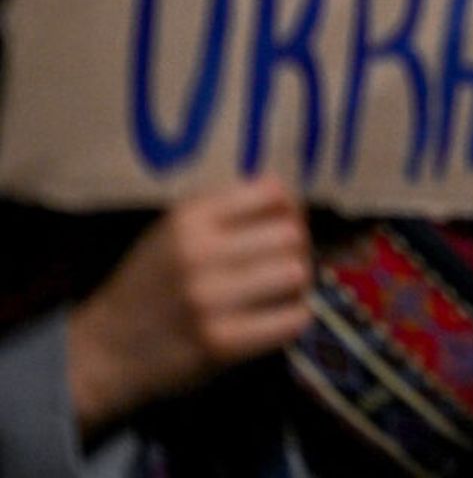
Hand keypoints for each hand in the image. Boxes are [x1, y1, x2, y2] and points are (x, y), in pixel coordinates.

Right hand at [66, 179, 311, 435]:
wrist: (103, 351)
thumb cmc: (150, 284)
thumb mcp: (173, 232)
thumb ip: (225, 212)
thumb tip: (292, 201)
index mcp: (188, 217)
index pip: (272, 192)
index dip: (288, 208)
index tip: (282, 224)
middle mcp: (198, 252)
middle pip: (290, 234)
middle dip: (297, 248)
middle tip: (285, 263)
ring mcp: (209, 299)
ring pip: (296, 273)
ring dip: (298, 284)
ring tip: (282, 292)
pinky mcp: (221, 342)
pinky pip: (292, 319)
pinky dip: (293, 318)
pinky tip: (277, 318)